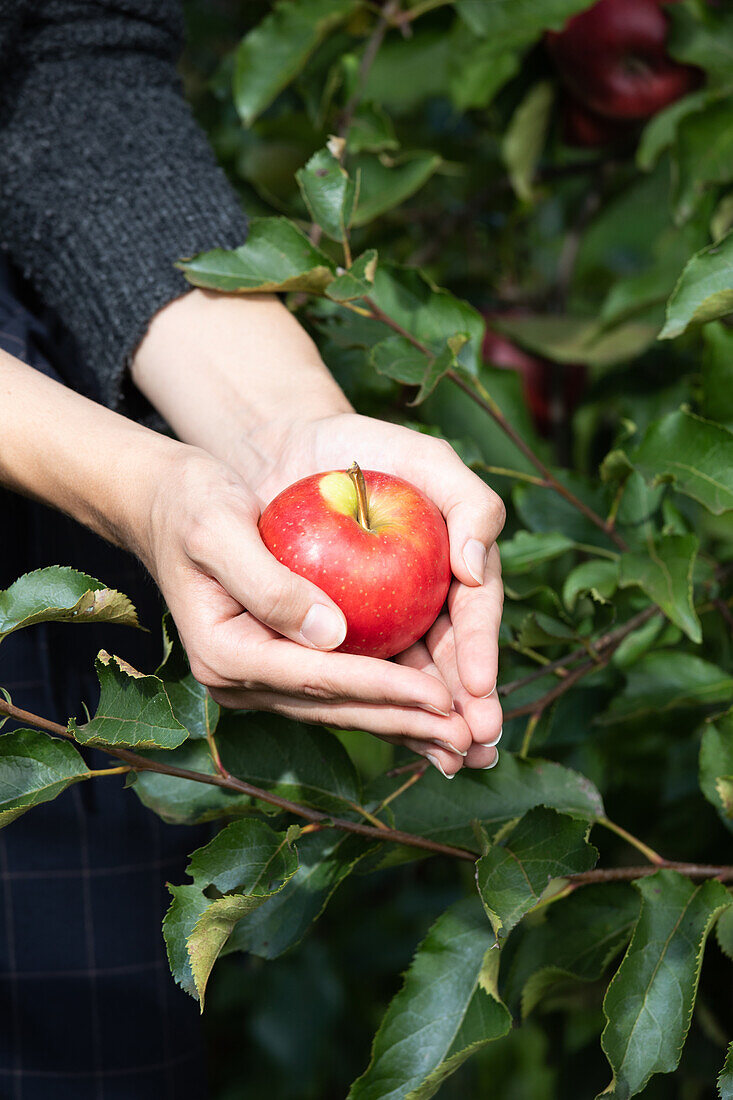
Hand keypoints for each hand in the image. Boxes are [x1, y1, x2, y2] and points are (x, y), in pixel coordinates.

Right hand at [143, 445, 486, 776]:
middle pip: (337, 708)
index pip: (318, 678)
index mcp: (226, 653)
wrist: (162, 504)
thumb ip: (269, 585)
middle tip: (471, 740)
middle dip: (407, 723)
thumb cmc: (190, 503)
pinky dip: (387, 700)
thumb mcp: (219, 530)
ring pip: (343, 708)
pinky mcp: (278, 664)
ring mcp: (259, 677)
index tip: (443, 696)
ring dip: (405, 725)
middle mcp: (241, 678)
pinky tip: (431, 711)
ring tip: (463, 743)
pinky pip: (340, 688)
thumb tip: (331, 634)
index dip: (385, 689)